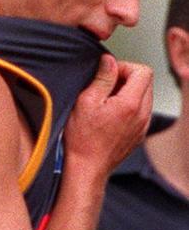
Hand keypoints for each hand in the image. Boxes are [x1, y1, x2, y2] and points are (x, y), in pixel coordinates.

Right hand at [64, 55, 152, 175]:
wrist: (87, 168)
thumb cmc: (82, 139)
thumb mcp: (86, 101)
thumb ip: (102, 78)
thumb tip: (109, 61)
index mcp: (130, 104)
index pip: (143, 71)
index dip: (124, 67)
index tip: (109, 75)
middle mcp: (142, 114)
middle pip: (146, 82)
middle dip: (127, 78)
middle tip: (106, 87)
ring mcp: (143, 125)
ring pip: (144, 96)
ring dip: (128, 92)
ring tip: (106, 102)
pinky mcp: (139, 134)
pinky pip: (141, 111)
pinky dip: (129, 107)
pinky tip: (110, 115)